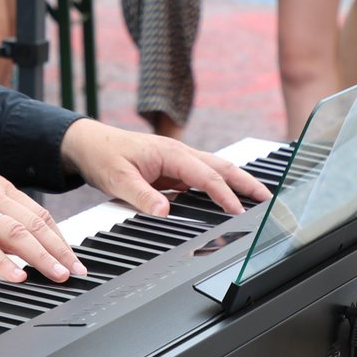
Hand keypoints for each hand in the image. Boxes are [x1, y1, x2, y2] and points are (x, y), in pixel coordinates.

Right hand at [0, 153, 84, 284]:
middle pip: (35, 224)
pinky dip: (3, 262)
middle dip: (61, 249)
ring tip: (58, 274)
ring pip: (17, 233)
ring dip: (42, 256)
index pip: (39, 214)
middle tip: (77, 271)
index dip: (61, 237)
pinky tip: (16, 276)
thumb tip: (18, 243)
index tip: (74, 257)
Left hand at [59, 119, 271, 218]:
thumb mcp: (118, 179)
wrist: (89, 144)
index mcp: (171, 153)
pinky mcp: (174, 168)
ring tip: (258, 197)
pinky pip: (203, 177)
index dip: (224, 194)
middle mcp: (180, 153)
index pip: (206, 176)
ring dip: (237, 182)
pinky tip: (228, 197)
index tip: (238, 210)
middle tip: (267, 198)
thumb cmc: (104, 156)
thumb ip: (142, 196)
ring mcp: (178, 160)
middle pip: (221, 167)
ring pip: (216, 170)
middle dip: (246, 182)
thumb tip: (165, 212)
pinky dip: (221, 185)